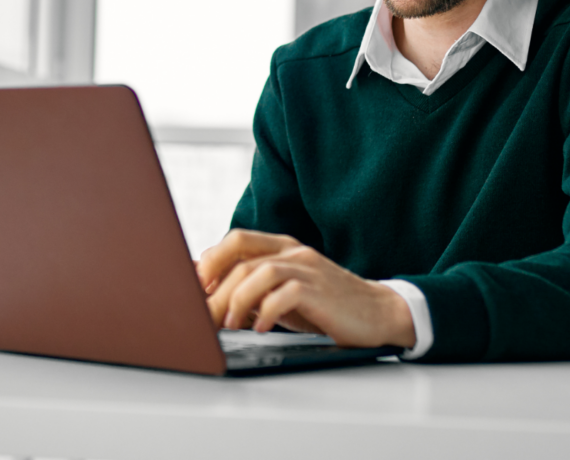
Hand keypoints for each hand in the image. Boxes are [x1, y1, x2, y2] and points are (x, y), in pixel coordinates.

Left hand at [196, 229, 415, 348]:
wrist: (376, 313)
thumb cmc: (325, 306)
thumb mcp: (285, 294)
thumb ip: (255, 289)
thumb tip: (210, 297)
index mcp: (283, 248)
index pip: (238, 240)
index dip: (210, 260)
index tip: (193, 288)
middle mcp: (294, 252)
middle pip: (242, 258)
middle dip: (216, 289)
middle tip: (203, 317)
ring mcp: (308, 268)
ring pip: (259, 272)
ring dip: (237, 300)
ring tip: (229, 324)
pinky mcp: (320, 290)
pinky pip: (284, 294)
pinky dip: (266, 312)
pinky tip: (260, 328)